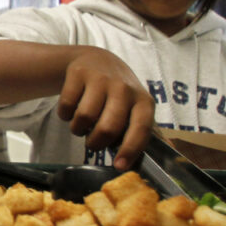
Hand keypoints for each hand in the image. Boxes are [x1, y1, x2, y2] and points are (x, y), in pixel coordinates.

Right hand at [56, 47, 155, 170]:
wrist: (96, 59)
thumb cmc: (118, 92)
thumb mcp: (135, 105)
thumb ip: (142, 128)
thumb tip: (160, 152)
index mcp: (142, 100)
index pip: (140, 128)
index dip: (130, 150)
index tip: (118, 166)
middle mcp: (124, 88)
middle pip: (108, 127)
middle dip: (96, 143)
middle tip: (93, 143)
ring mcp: (100, 79)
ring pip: (84, 117)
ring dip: (78, 129)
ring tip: (81, 126)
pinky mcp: (78, 73)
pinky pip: (67, 105)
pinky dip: (64, 114)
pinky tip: (71, 110)